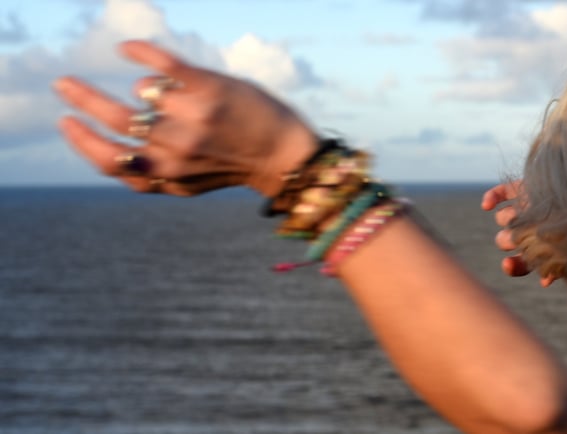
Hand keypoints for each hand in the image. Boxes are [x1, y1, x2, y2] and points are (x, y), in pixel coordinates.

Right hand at [53, 40, 316, 196]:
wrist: (288, 155)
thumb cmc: (235, 165)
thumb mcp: (188, 183)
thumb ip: (151, 175)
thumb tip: (110, 159)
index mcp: (166, 175)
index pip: (108, 161)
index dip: (81, 140)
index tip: (66, 120)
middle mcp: (176, 149)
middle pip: (114, 119)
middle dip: (81, 99)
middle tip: (64, 83)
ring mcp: (192, 118)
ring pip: (142, 93)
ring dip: (148, 89)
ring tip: (169, 95)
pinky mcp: (210, 90)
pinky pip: (163, 63)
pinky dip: (140, 51)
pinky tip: (129, 49)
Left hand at [480, 180, 556, 286]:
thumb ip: (560, 265)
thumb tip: (545, 281)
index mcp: (541, 246)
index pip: (521, 264)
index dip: (513, 266)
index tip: (508, 264)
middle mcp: (530, 228)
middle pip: (506, 240)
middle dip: (510, 240)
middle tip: (522, 234)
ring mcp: (524, 208)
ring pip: (502, 218)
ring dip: (506, 218)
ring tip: (524, 213)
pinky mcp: (522, 188)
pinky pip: (500, 193)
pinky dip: (491, 198)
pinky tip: (486, 206)